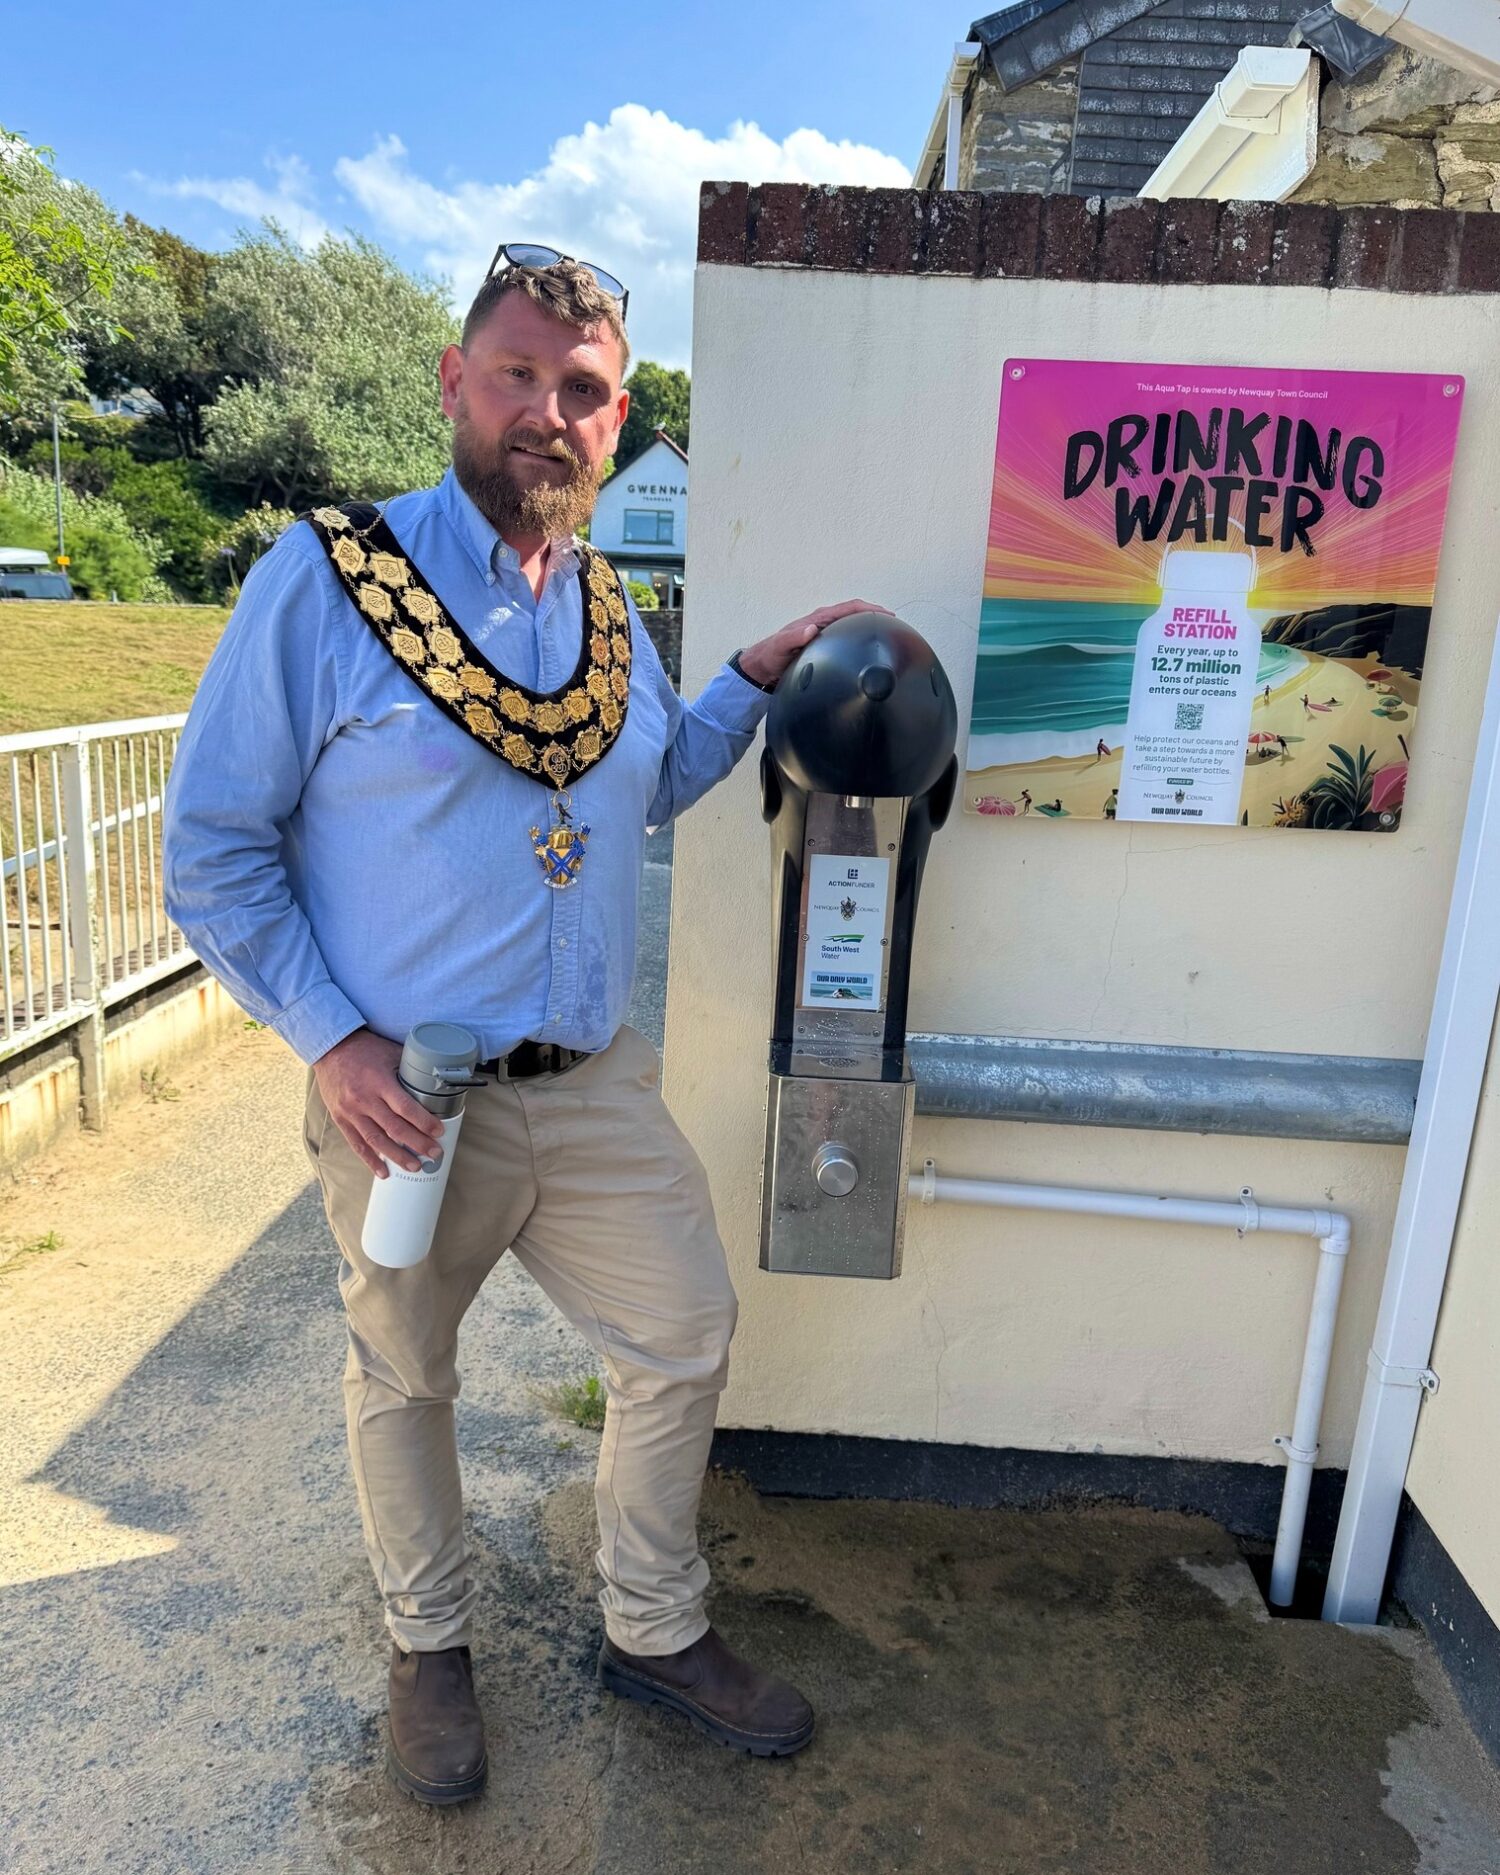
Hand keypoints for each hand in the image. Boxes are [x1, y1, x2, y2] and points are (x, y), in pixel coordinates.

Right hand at [313, 1027, 445, 1177]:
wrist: (330, 1048)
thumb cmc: (366, 1049)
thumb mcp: (391, 1053)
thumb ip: (410, 1070)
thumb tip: (435, 1082)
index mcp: (379, 1081)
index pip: (405, 1108)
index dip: (424, 1122)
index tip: (438, 1132)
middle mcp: (364, 1099)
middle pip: (394, 1128)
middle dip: (417, 1143)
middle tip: (434, 1154)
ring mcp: (350, 1111)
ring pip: (376, 1140)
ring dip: (397, 1156)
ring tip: (414, 1167)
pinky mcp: (340, 1118)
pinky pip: (356, 1143)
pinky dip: (370, 1159)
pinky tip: (383, 1171)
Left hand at [737, 599, 893, 689]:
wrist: (764, 666)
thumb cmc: (772, 655)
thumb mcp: (780, 647)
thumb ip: (793, 638)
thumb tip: (811, 629)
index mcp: (818, 619)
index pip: (849, 608)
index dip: (869, 609)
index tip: (886, 614)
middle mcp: (823, 622)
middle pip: (855, 613)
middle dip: (875, 615)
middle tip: (895, 624)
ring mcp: (825, 633)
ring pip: (852, 625)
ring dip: (868, 625)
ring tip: (887, 635)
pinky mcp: (825, 644)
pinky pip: (846, 637)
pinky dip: (859, 637)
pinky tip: (866, 650)